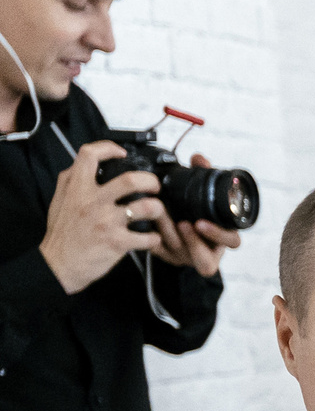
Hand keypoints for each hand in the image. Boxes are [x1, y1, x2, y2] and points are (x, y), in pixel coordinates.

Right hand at [40, 140, 162, 294]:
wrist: (59, 263)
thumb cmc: (63, 232)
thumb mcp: (60, 199)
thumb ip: (72, 179)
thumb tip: (86, 163)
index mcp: (77, 188)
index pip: (90, 155)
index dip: (108, 148)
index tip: (122, 153)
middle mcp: (93, 201)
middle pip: (130, 180)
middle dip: (150, 180)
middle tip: (154, 186)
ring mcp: (107, 222)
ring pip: (146, 207)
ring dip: (158, 209)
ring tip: (156, 211)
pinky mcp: (118, 242)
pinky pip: (148, 237)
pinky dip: (155, 238)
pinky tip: (152, 237)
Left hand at [140, 154, 239, 275]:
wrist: (178, 228)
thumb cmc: (196, 211)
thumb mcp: (203, 197)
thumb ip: (203, 176)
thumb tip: (198, 158)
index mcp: (223, 237)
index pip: (232, 241)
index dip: (218, 235)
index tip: (201, 222)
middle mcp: (207, 251)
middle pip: (204, 256)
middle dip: (192, 240)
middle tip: (182, 223)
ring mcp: (187, 257)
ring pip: (179, 252)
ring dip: (169, 232)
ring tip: (159, 213)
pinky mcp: (167, 257)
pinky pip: (159, 253)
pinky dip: (152, 238)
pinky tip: (145, 223)